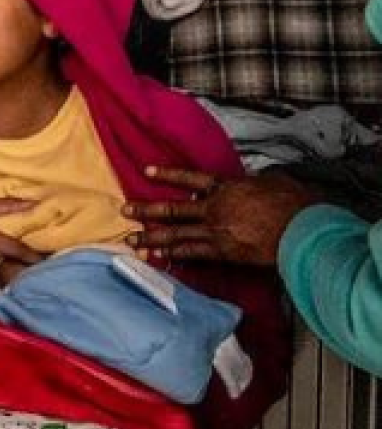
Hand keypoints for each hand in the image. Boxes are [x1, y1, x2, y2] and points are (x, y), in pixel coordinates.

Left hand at [123, 166, 319, 265]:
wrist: (303, 229)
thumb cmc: (295, 204)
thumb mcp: (272, 181)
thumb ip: (255, 182)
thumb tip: (254, 182)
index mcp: (227, 187)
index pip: (190, 178)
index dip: (167, 174)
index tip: (147, 170)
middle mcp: (215, 208)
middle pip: (173, 209)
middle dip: (146, 210)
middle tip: (125, 210)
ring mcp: (216, 232)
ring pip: (176, 235)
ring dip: (151, 238)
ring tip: (130, 240)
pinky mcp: (222, 253)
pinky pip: (191, 254)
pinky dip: (172, 256)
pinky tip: (157, 257)